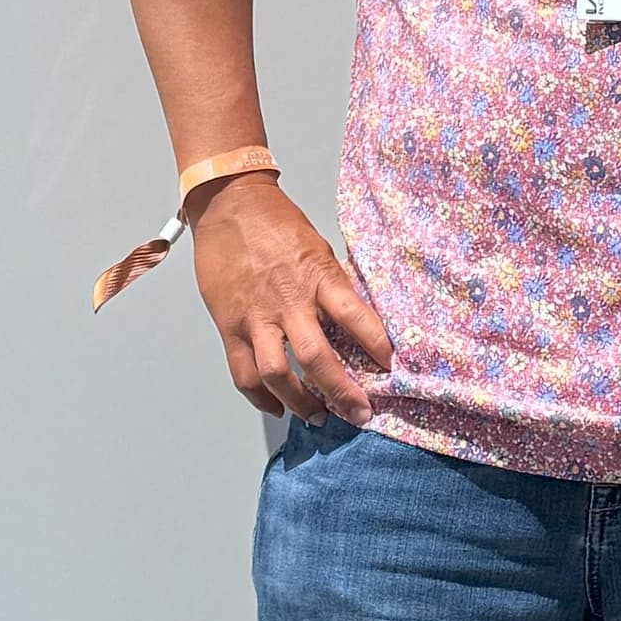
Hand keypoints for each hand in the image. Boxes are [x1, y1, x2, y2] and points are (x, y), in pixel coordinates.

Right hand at [192, 176, 394, 423]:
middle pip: (316, 358)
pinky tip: (276, 406)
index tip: (392, 367)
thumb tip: (354, 322)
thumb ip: (332, 285)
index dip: (377, 345)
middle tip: (360, 413)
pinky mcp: (229, 326)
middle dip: (342, 393)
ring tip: (317, 416)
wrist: (228, 204)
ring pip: (277, 375)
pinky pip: (243, 373)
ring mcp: (255, 317)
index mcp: (316, 277)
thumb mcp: (317, 248)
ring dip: (300, 403)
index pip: (355, 316)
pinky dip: (260, 397)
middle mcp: (287, 302)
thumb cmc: (275, 222)